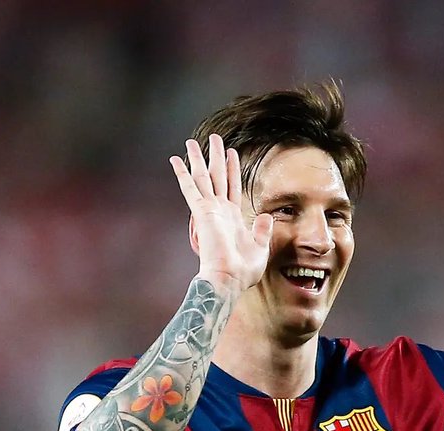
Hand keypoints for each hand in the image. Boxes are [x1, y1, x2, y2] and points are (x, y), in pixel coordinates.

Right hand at [170, 134, 272, 293]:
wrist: (230, 279)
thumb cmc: (244, 271)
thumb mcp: (261, 248)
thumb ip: (263, 230)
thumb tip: (267, 215)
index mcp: (233, 218)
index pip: (232, 186)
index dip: (232, 169)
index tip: (231, 153)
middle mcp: (220, 211)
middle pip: (217, 176)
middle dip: (215, 156)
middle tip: (214, 138)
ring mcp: (210, 210)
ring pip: (203, 177)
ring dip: (199, 158)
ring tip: (193, 141)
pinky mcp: (202, 213)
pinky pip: (191, 188)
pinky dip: (183, 173)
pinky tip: (176, 160)